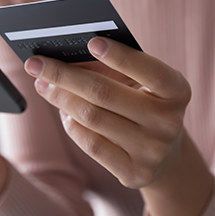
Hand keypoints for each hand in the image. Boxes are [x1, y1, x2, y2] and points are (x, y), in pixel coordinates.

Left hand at [23, 37, 191, 189]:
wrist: (166, 156)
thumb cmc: (146, 104)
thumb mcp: (142, 83)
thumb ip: (114, 68)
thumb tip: (66, 58)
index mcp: (177, 91)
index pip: (151, 71)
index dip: (121, 57)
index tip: (91, 42)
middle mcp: (169, 122)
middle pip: (105, 94)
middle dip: (64, 75)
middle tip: (36, 63)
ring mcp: (153, 151)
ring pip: (92, 118)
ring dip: (61, 98)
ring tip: (43, 85)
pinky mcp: (135, 173)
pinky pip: (91, 145)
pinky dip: (72, 125)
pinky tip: (64, 112)